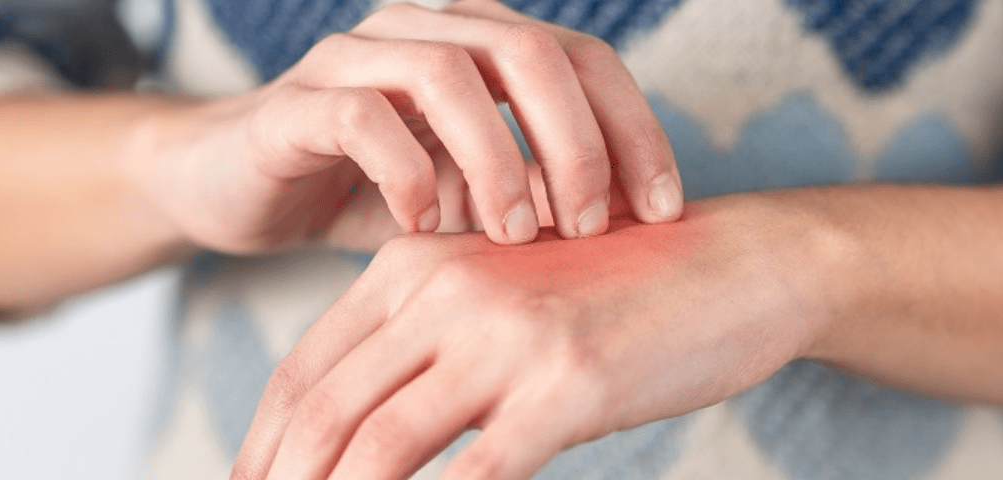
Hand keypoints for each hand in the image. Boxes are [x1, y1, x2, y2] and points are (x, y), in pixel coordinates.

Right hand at [130, 0, 679, 253]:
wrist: (235, 187)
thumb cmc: (363, 191)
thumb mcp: (468, 198)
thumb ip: (534, 196)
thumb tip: (625, 232)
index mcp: (475, 43)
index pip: (582, 59)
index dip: (633, 129)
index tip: (662, 211)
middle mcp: (420, 32)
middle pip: (528, 50)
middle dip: (575, 141)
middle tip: (588, 228)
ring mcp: (353, 61)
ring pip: (448, 75)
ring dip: (497, 159)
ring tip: (513, 236)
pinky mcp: (294, 104)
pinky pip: (360, 118)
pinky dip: (406, 173)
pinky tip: (423, 228)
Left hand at [230, 199, 835, 479]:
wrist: (738, 262)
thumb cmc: (614, 290)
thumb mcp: (498, 294)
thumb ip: (425, 342)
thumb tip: (358, 430)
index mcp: (414, 265)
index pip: (307, 370)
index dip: (264, 446)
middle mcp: (444, 289)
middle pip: (324, 410)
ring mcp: (504, 336)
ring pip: (379, 444)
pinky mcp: (567, 384)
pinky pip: (476, 473)